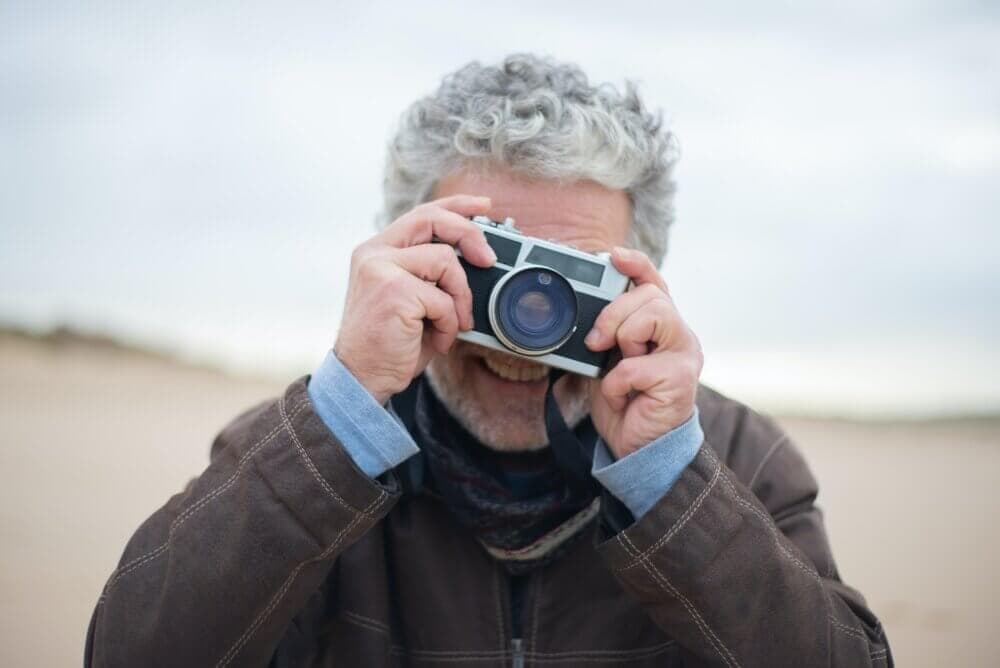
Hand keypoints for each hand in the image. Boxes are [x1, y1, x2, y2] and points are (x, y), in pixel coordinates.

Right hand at [334, 195, 496, 404]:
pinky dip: (450, 323)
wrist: (363, 379)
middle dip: (470, 234)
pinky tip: (438, 339)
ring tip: (452, 324)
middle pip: (432, 220)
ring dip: (460, 297)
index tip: (485, 206)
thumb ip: (434, 275)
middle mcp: (374, 253)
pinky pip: (443, 298)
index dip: (456, 206)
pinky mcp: (393, 291)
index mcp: (377, 251)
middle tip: (489, 260)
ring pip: (446, 261)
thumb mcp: (414, 299)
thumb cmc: (391, 344)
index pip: (421, 213)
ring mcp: (381, 269)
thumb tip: (479, 259)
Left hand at [585, 247, 702, 458]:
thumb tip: (582, 308)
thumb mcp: (606, 359)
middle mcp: (680, 335)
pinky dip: (616, 383)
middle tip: (596, 342)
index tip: (612, 256)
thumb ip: (605, 332)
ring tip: (617, 366)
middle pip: (651, 295)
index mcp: (662, 326)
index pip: (655, 282)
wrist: (636, 449)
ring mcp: (685, 356)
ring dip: (623, 339)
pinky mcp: (681, 379)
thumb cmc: (624, 402)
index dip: (636, 264)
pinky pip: (637, 365)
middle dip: (614, 313)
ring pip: (654, 315)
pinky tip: (622, 397)